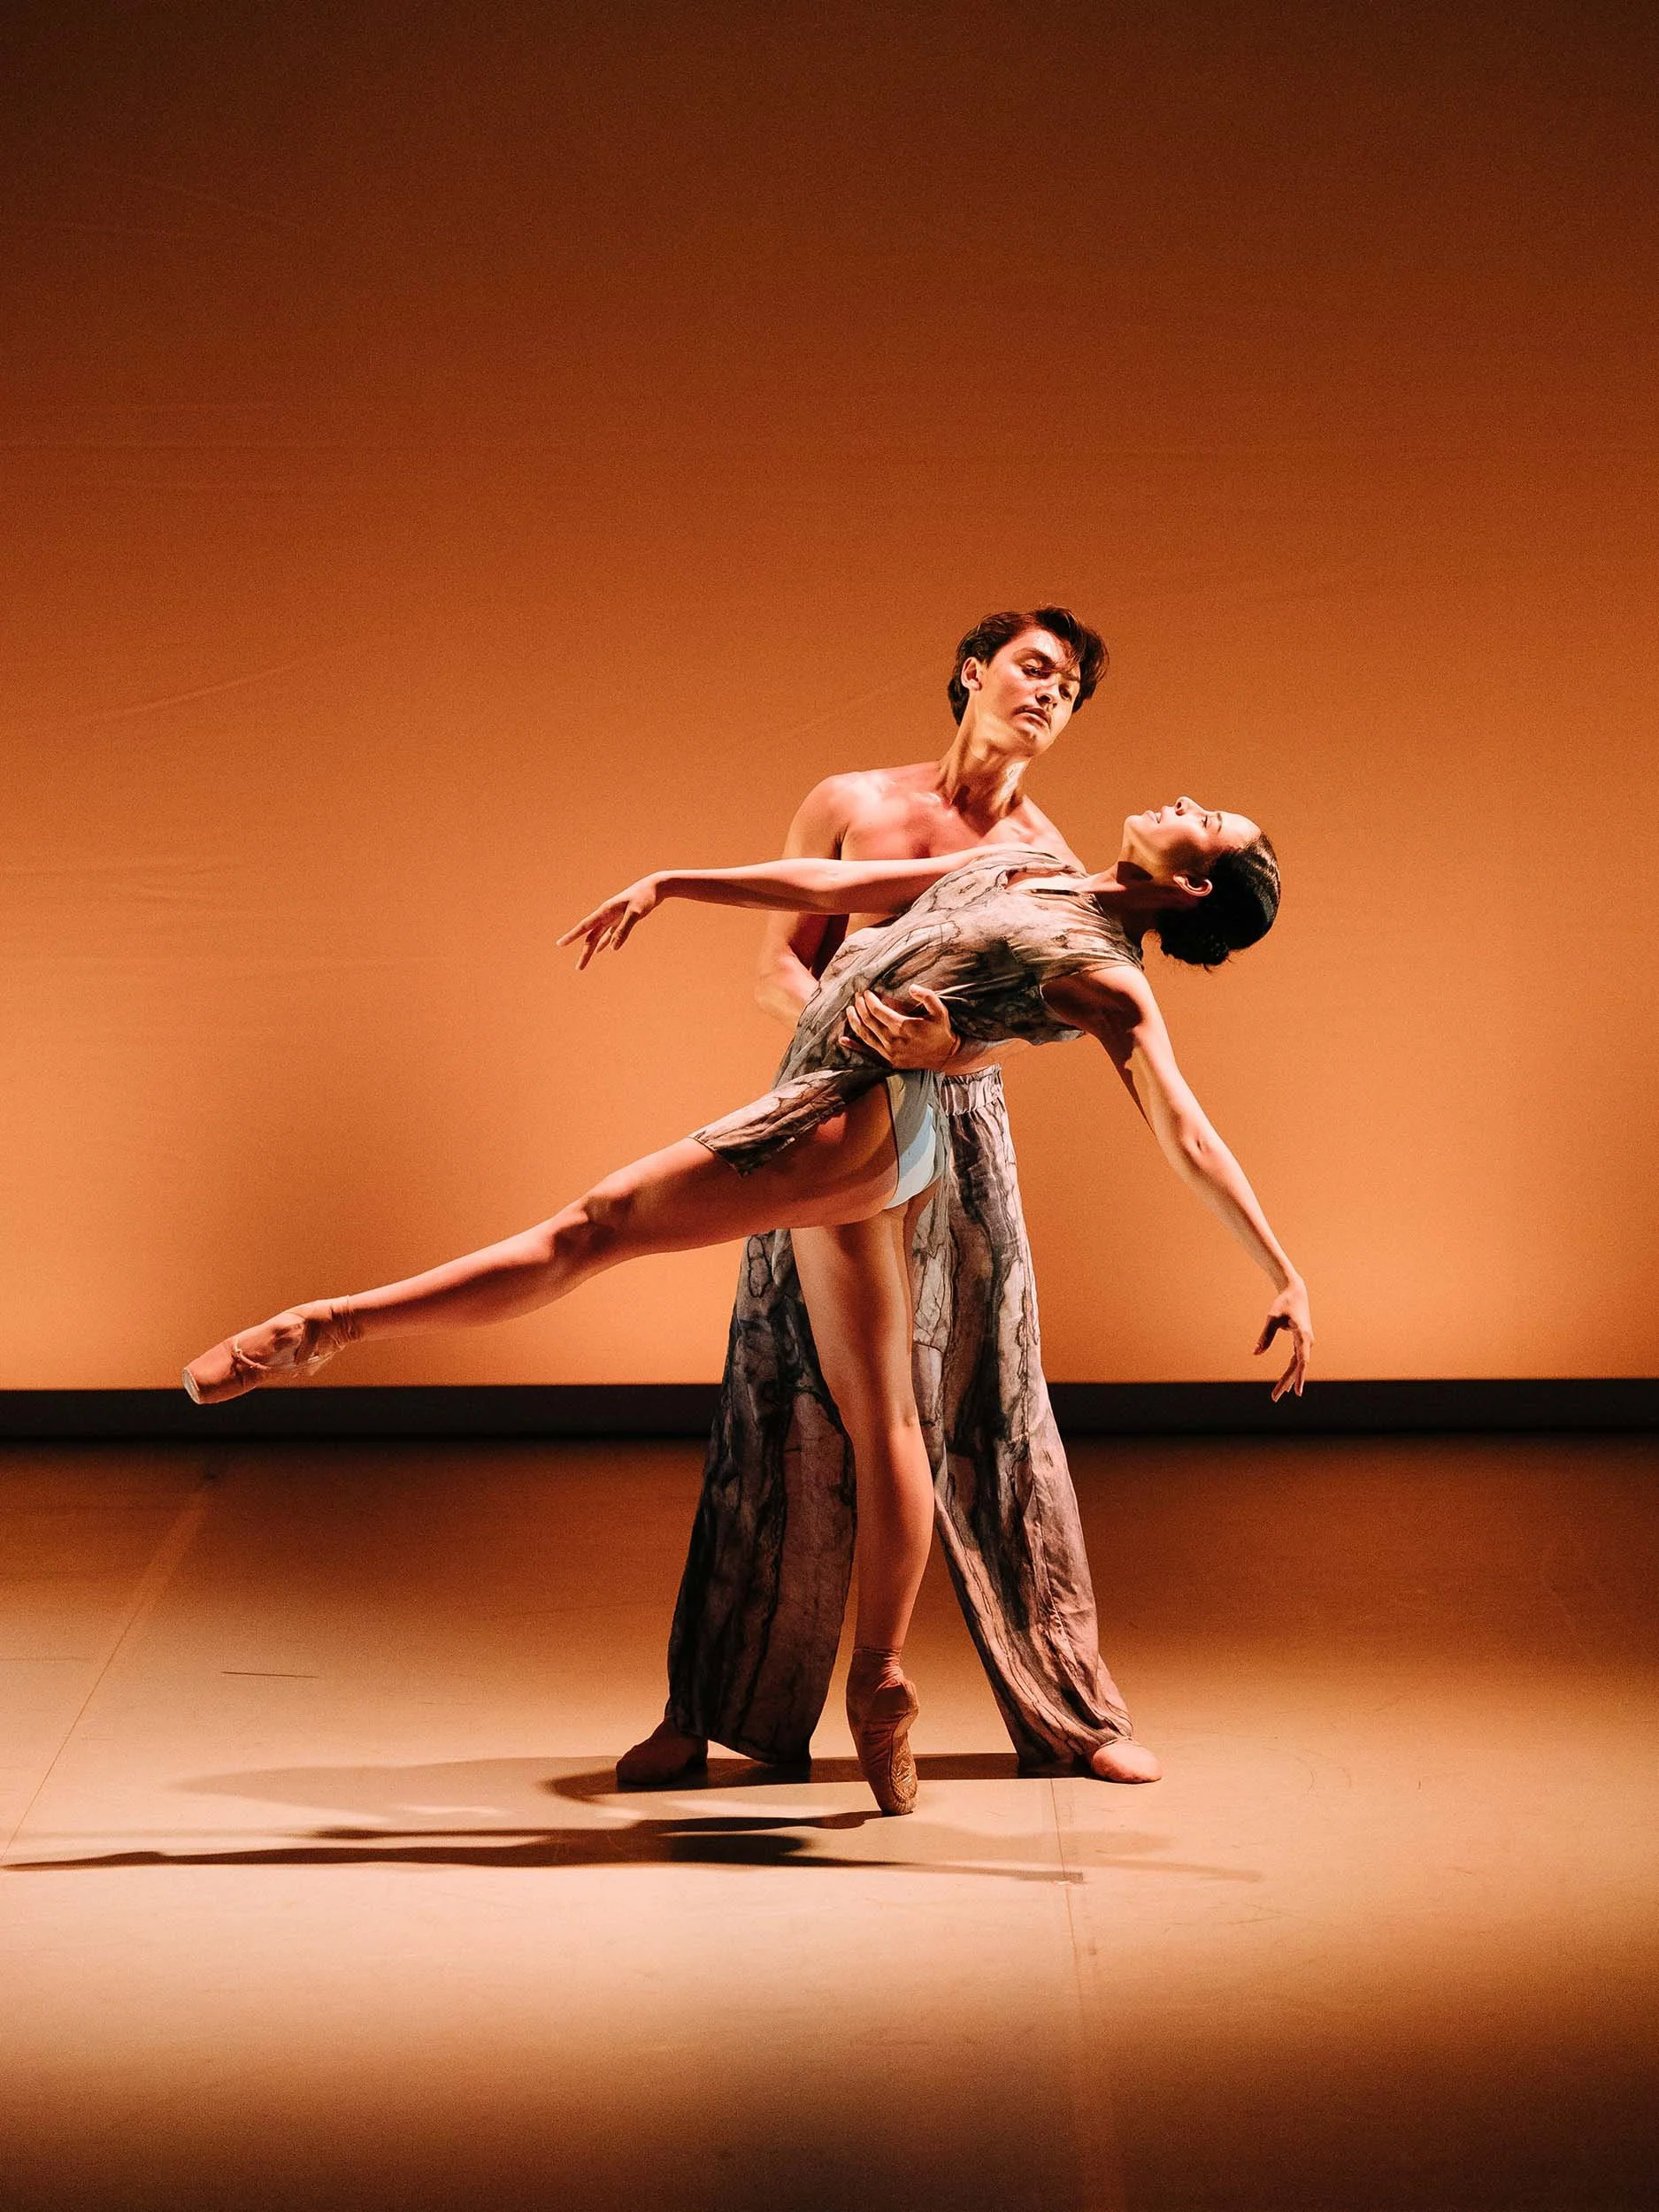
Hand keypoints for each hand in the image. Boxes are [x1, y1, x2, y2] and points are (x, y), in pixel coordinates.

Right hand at [556, 876, 661, 969]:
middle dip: (585, 953)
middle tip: (579, 968)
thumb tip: (612, 949)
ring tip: (584, 963)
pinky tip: (602, 950)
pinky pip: (609, 933)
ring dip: (592, 950)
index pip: (584, 927)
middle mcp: (606, 915)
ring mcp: (613, 917)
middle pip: (591, 937)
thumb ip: (624, 929)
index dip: (572, 936)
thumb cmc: (645, 898)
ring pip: (598, 936)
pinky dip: (604, 942)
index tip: (559, 944)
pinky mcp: (621, 919)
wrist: (655, 887)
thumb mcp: (636, 914)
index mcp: (605, 911)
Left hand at [839, 986, 959, 1070]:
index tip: (866, 992)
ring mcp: (890, 1052)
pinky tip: (844, 1039)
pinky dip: (854, 1045)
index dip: (869, 1000)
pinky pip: (868, 1051)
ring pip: (865, 1035)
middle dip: (860, 1007)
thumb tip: (912, 987)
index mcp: (903, 1026)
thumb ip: (927, 996)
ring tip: (849, 1010)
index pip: (878, 1011)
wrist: (945, 1056)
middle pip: (869, 1021)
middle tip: (857, 997)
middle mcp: (893, 1040)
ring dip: (855, 1021)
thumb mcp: (940, 1011)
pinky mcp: (889, 1060)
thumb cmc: (941, 1031)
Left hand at [1255, 1278, 1312, 1400]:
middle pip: (1298, 1366)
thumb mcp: (1272, 1318)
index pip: (1302, 1361)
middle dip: (1287, 1382)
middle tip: (1274, 1397)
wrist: (1295, 1292)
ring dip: (1289, 1379)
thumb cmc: (1283, 1303)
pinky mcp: (1302, 1341)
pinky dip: (1291, 1371)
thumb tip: (1256, 1353)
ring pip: (1297, 1365)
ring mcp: (1306, 1342)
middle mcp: (1308, 1341)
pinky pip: (1297, 1360)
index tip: (1296, 1391)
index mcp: (1303, 1336)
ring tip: (1278, 1394)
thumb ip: (1265, 1336)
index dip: (1298, 1377)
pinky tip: (1286, 1383)